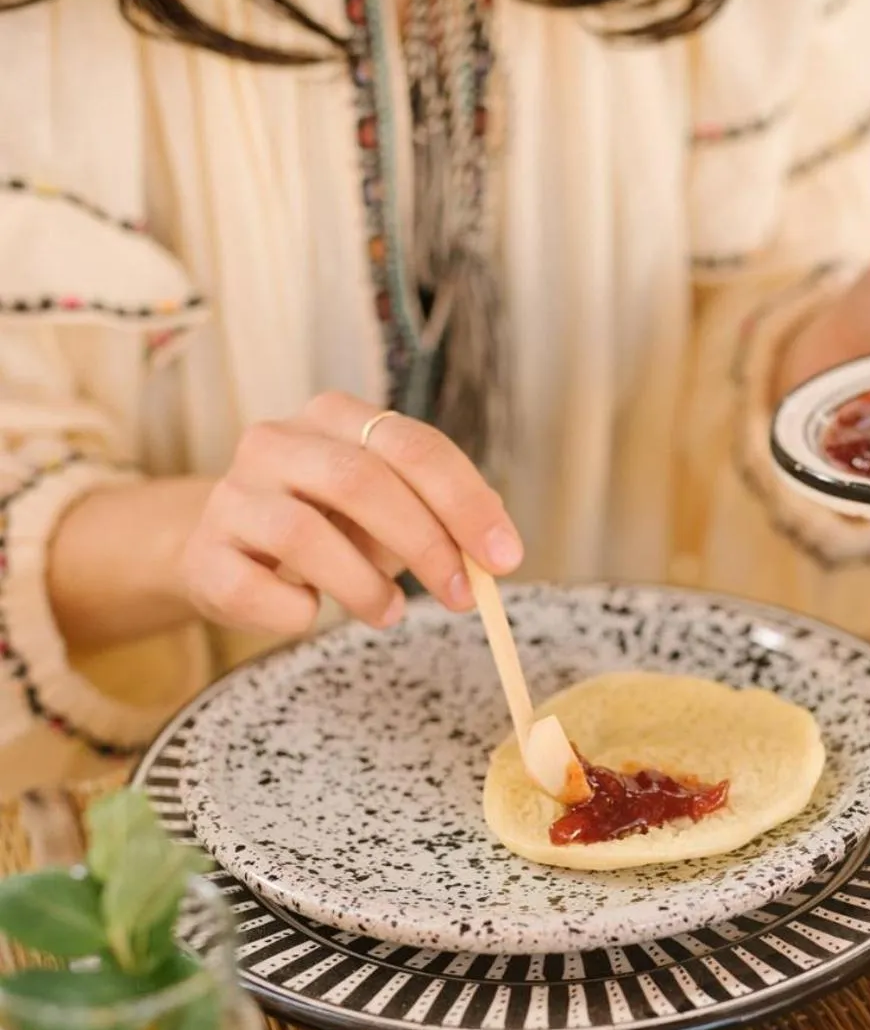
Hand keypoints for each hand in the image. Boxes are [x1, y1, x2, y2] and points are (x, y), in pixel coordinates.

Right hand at [183, 394, 521, 634]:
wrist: (223, 550)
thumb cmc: (323, 526)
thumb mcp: (384, 508)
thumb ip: (438, 514)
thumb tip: (495, 544)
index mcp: (334, 417)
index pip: (412, 445)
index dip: (466, 502)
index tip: (505, 558)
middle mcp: (277, 442)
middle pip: (360, 481)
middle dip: (424, 543)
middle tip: (460, 595)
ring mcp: (232, 496)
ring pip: (305, 536)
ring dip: (363, 586)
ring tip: (388, 613)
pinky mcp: (205, 555)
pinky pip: (258, 590)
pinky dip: (298, 613)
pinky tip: (311, 612)